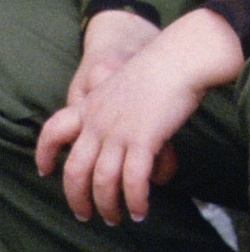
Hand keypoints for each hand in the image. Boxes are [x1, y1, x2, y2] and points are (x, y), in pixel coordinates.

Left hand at [36, 9, 243, 225]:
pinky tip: (142, 209)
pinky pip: (134, 181)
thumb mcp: (128, 79)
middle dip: (78, 198)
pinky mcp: (143, 139)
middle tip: (86, 214)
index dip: (46, 152)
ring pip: (102, 182)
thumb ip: (120, 106)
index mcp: (93, 103)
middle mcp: (99, 121)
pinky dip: (136, 199)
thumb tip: (131, 134)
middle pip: (75, 170)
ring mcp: (119, 131)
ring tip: (116, 218)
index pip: (55, 129)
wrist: (183, 52)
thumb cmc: (166, 61)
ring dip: (109, 206)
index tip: (46, 171)